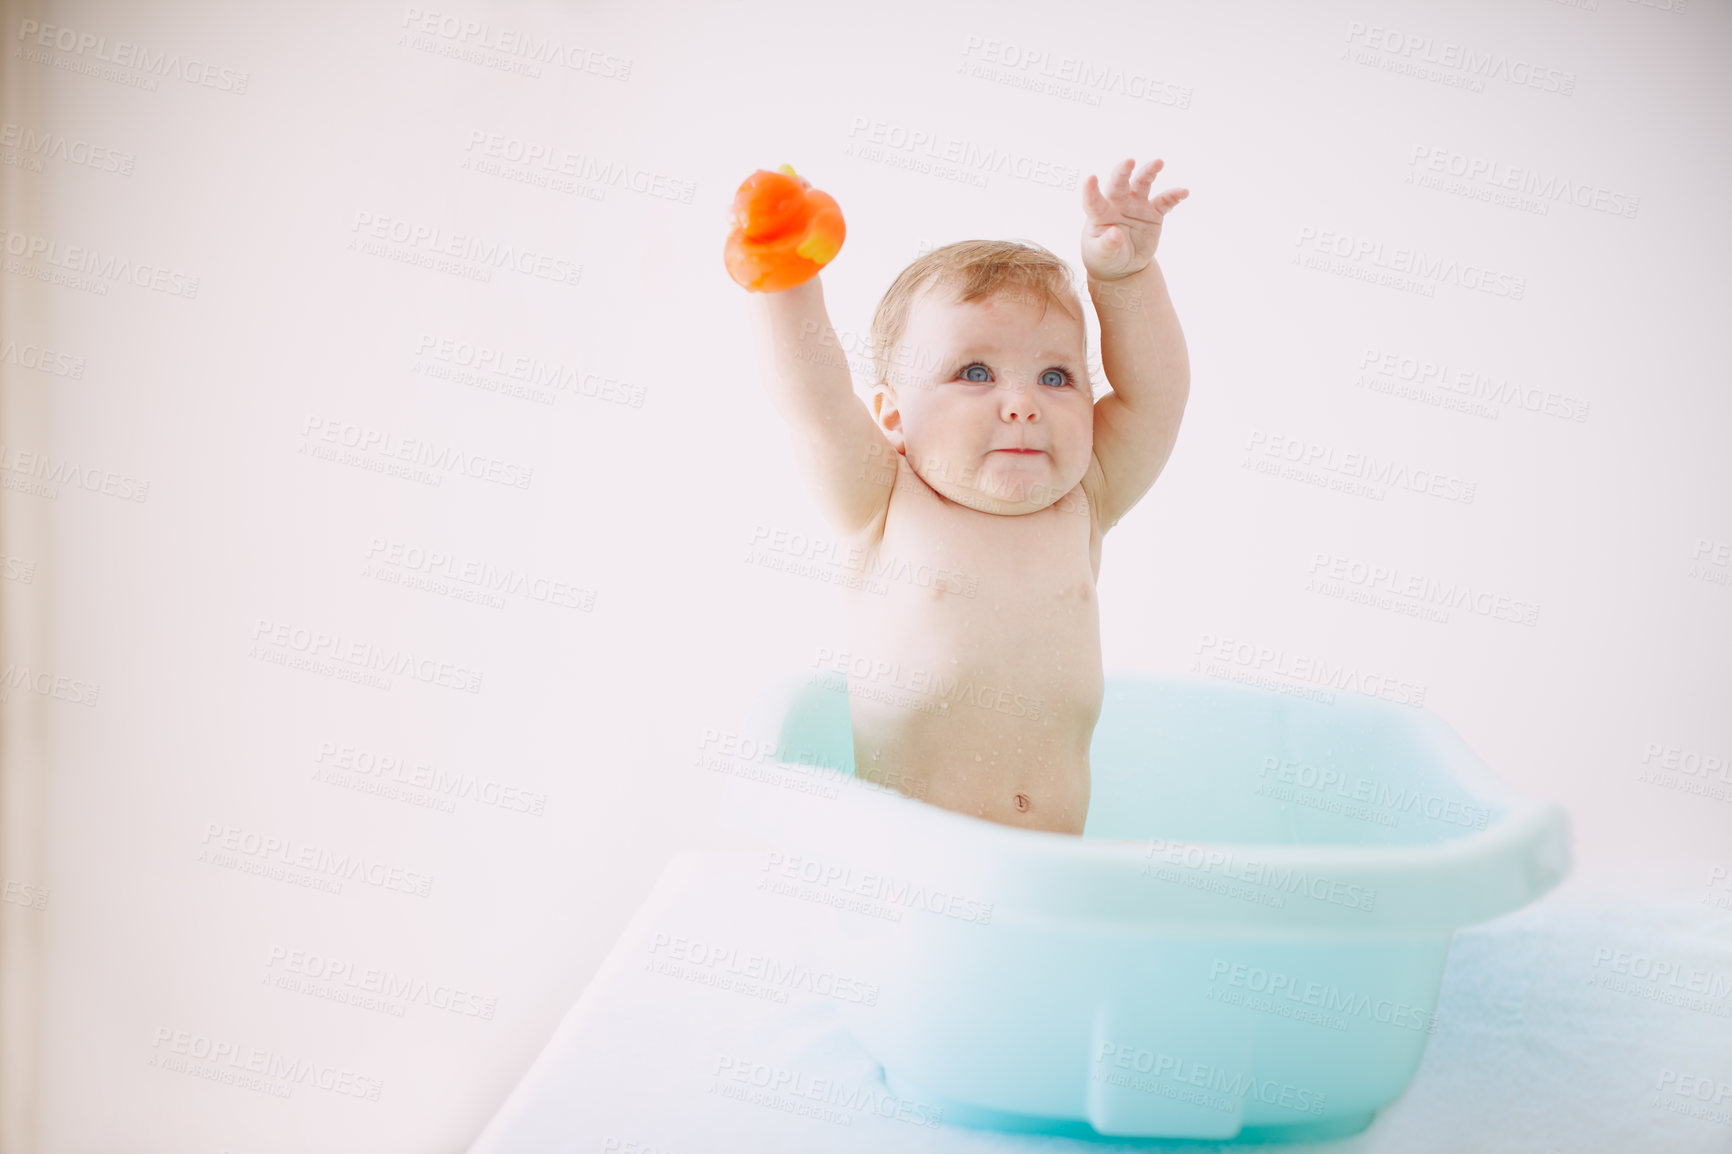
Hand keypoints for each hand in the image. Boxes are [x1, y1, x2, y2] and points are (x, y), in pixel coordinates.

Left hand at [1080, 157, 1187, 281]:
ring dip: (1149, 172)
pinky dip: (1174, 196)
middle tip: (1129, 161)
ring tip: (1158, 163)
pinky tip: (1183, 192)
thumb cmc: (1105, 255)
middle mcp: (1118, 204)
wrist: (1123, 264)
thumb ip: (1107, 245)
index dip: (1091, 190)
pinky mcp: (1153, 213)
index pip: (1093, 201)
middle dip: (1123, 171)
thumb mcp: (1102, 255)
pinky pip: (1165, 202)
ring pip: (1142, 184)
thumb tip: (1115, 234)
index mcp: (1100, 214)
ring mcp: (1137, 206)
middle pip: (1119, 184)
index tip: (1090, 178)